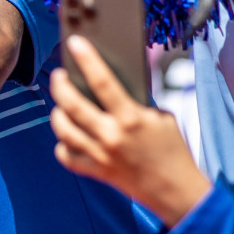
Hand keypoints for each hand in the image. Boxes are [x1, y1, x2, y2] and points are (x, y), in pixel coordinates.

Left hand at [47, 36, 211, 226]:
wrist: (176, 191)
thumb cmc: (172, 149)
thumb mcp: (162, 117)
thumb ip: (136, 101)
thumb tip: (110, 83)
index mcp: (131, 118)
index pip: (102, 81)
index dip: (86, 58)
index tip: (74, 42)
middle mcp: (112, 136)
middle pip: (72, 105)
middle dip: (60, 85)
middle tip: (60, 75)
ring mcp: (101, 156)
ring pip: (64, 130)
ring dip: (57, 114)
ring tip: (60, 104)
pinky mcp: (98, 172)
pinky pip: (67, 157)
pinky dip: (62, 145)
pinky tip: (66, 135)